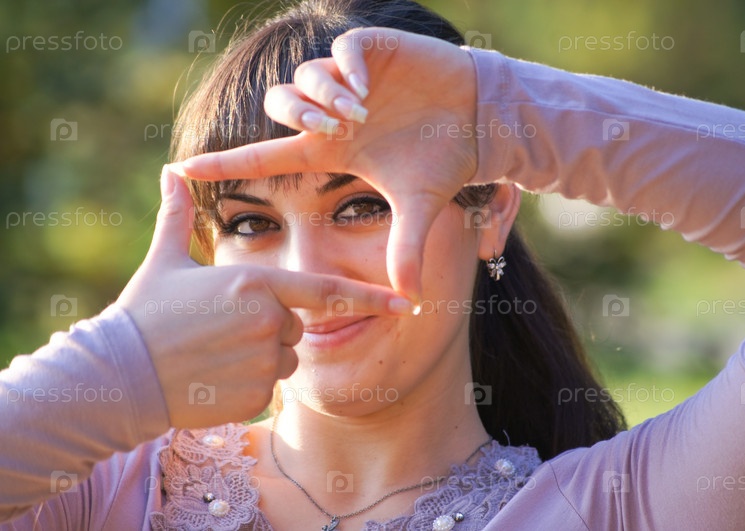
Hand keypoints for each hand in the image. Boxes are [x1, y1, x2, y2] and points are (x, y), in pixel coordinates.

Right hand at [116, 167, 412, 427]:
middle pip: (295, 324)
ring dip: (259, 354)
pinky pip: (267, 385)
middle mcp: (268, 321)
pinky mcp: (255, 395)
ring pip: (283, 356)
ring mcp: (263, 361)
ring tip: (214, 350)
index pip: (326, 290)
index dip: (370, 297)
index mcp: (256, 282)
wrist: (119, 374)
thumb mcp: (164, 260)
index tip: (406, 303)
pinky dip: (247, 382)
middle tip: (221, 327)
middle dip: (270, 325)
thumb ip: (178, 215)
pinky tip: (212, 375)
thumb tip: (170, 169)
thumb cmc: (143, 312)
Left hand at [173, 28, 479, 303]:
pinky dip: (347, 70)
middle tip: (332, 132)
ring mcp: (352, 81)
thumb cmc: (442, 160)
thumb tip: (410, 300)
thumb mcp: (419, 208)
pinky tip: (366, 92)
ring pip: (308, 76)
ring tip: (356, 117)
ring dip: (324, 97)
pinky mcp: (376, 51)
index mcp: (331, 150)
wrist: (479, 122)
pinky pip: (344, 51)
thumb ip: (406, 248)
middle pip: (281, 106)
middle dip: (297, 115)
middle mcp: (332, 115)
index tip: (182, 168)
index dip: (225, 162)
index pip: (266, 157)